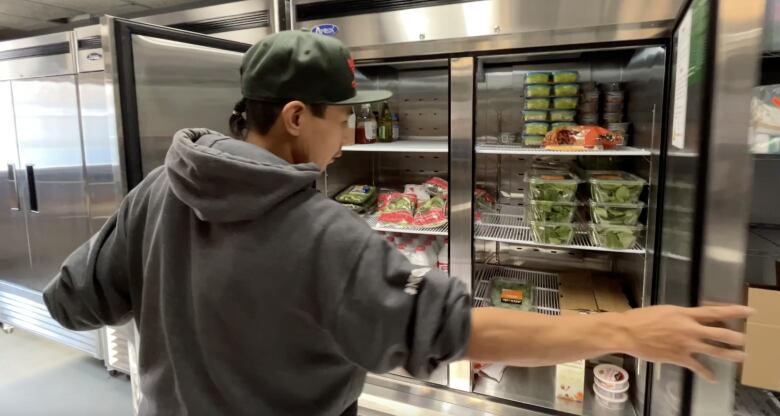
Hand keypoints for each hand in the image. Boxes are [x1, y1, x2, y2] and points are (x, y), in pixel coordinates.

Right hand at [619, 305, 752, 381]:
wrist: (627, 332)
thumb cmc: (641, 318)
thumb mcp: (665, 311)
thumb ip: (681, 315)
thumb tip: (692, 318)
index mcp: (685, 314)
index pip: (715, 312)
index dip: (734, 311)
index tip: (749, 311)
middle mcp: (689, 329)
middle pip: (721, 333)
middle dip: (736, 338)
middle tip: (745, 339)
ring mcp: (686, 344)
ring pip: (715, 350)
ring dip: (730, 355)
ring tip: (741, 357)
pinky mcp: (679, 358)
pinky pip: (698, 367)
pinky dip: (707, 373)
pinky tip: (713, 377)